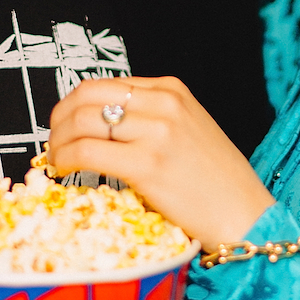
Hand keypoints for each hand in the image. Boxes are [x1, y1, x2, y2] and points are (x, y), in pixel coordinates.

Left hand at [47, 75, 272, 248]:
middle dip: (59, 120)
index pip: (102, 85)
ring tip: (56, 161)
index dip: (72, 106)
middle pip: (86, 96)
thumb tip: (97, 124)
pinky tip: (63, 171)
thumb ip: (150, 117)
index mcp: (172, 89)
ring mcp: (157, 131)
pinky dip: (64, 159)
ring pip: (81, 122)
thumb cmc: (215, 181)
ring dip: (58, 142)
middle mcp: (164, 103)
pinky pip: (86, 152)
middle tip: (53, 144)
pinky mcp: (148, 164)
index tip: (63, 128)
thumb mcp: (188, 129)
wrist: (246, 214)